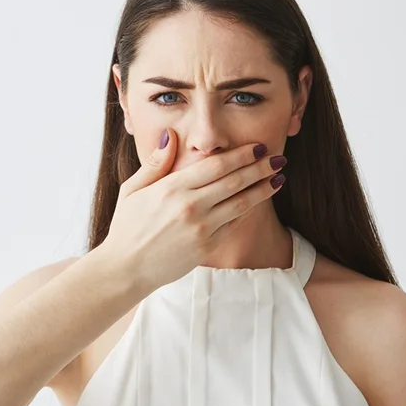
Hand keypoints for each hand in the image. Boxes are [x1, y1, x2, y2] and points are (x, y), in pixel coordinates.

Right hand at [101, 128, 286, 289]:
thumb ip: (155, 163)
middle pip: (234, 181)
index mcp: (172, 188)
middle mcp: (190, 207)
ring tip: (279, 178)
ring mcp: (201, 229)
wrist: (126, 269)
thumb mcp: (132, 190)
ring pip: (241, 203)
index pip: (216, 165)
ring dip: (263, 189)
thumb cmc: (126, 227)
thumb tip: (172, 136)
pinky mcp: (207, 247)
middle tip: (278, 157)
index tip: (258, 146)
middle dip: (260, 167)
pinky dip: (248, 210)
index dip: (241, 155)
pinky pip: (233, 224)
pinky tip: (258, 199)